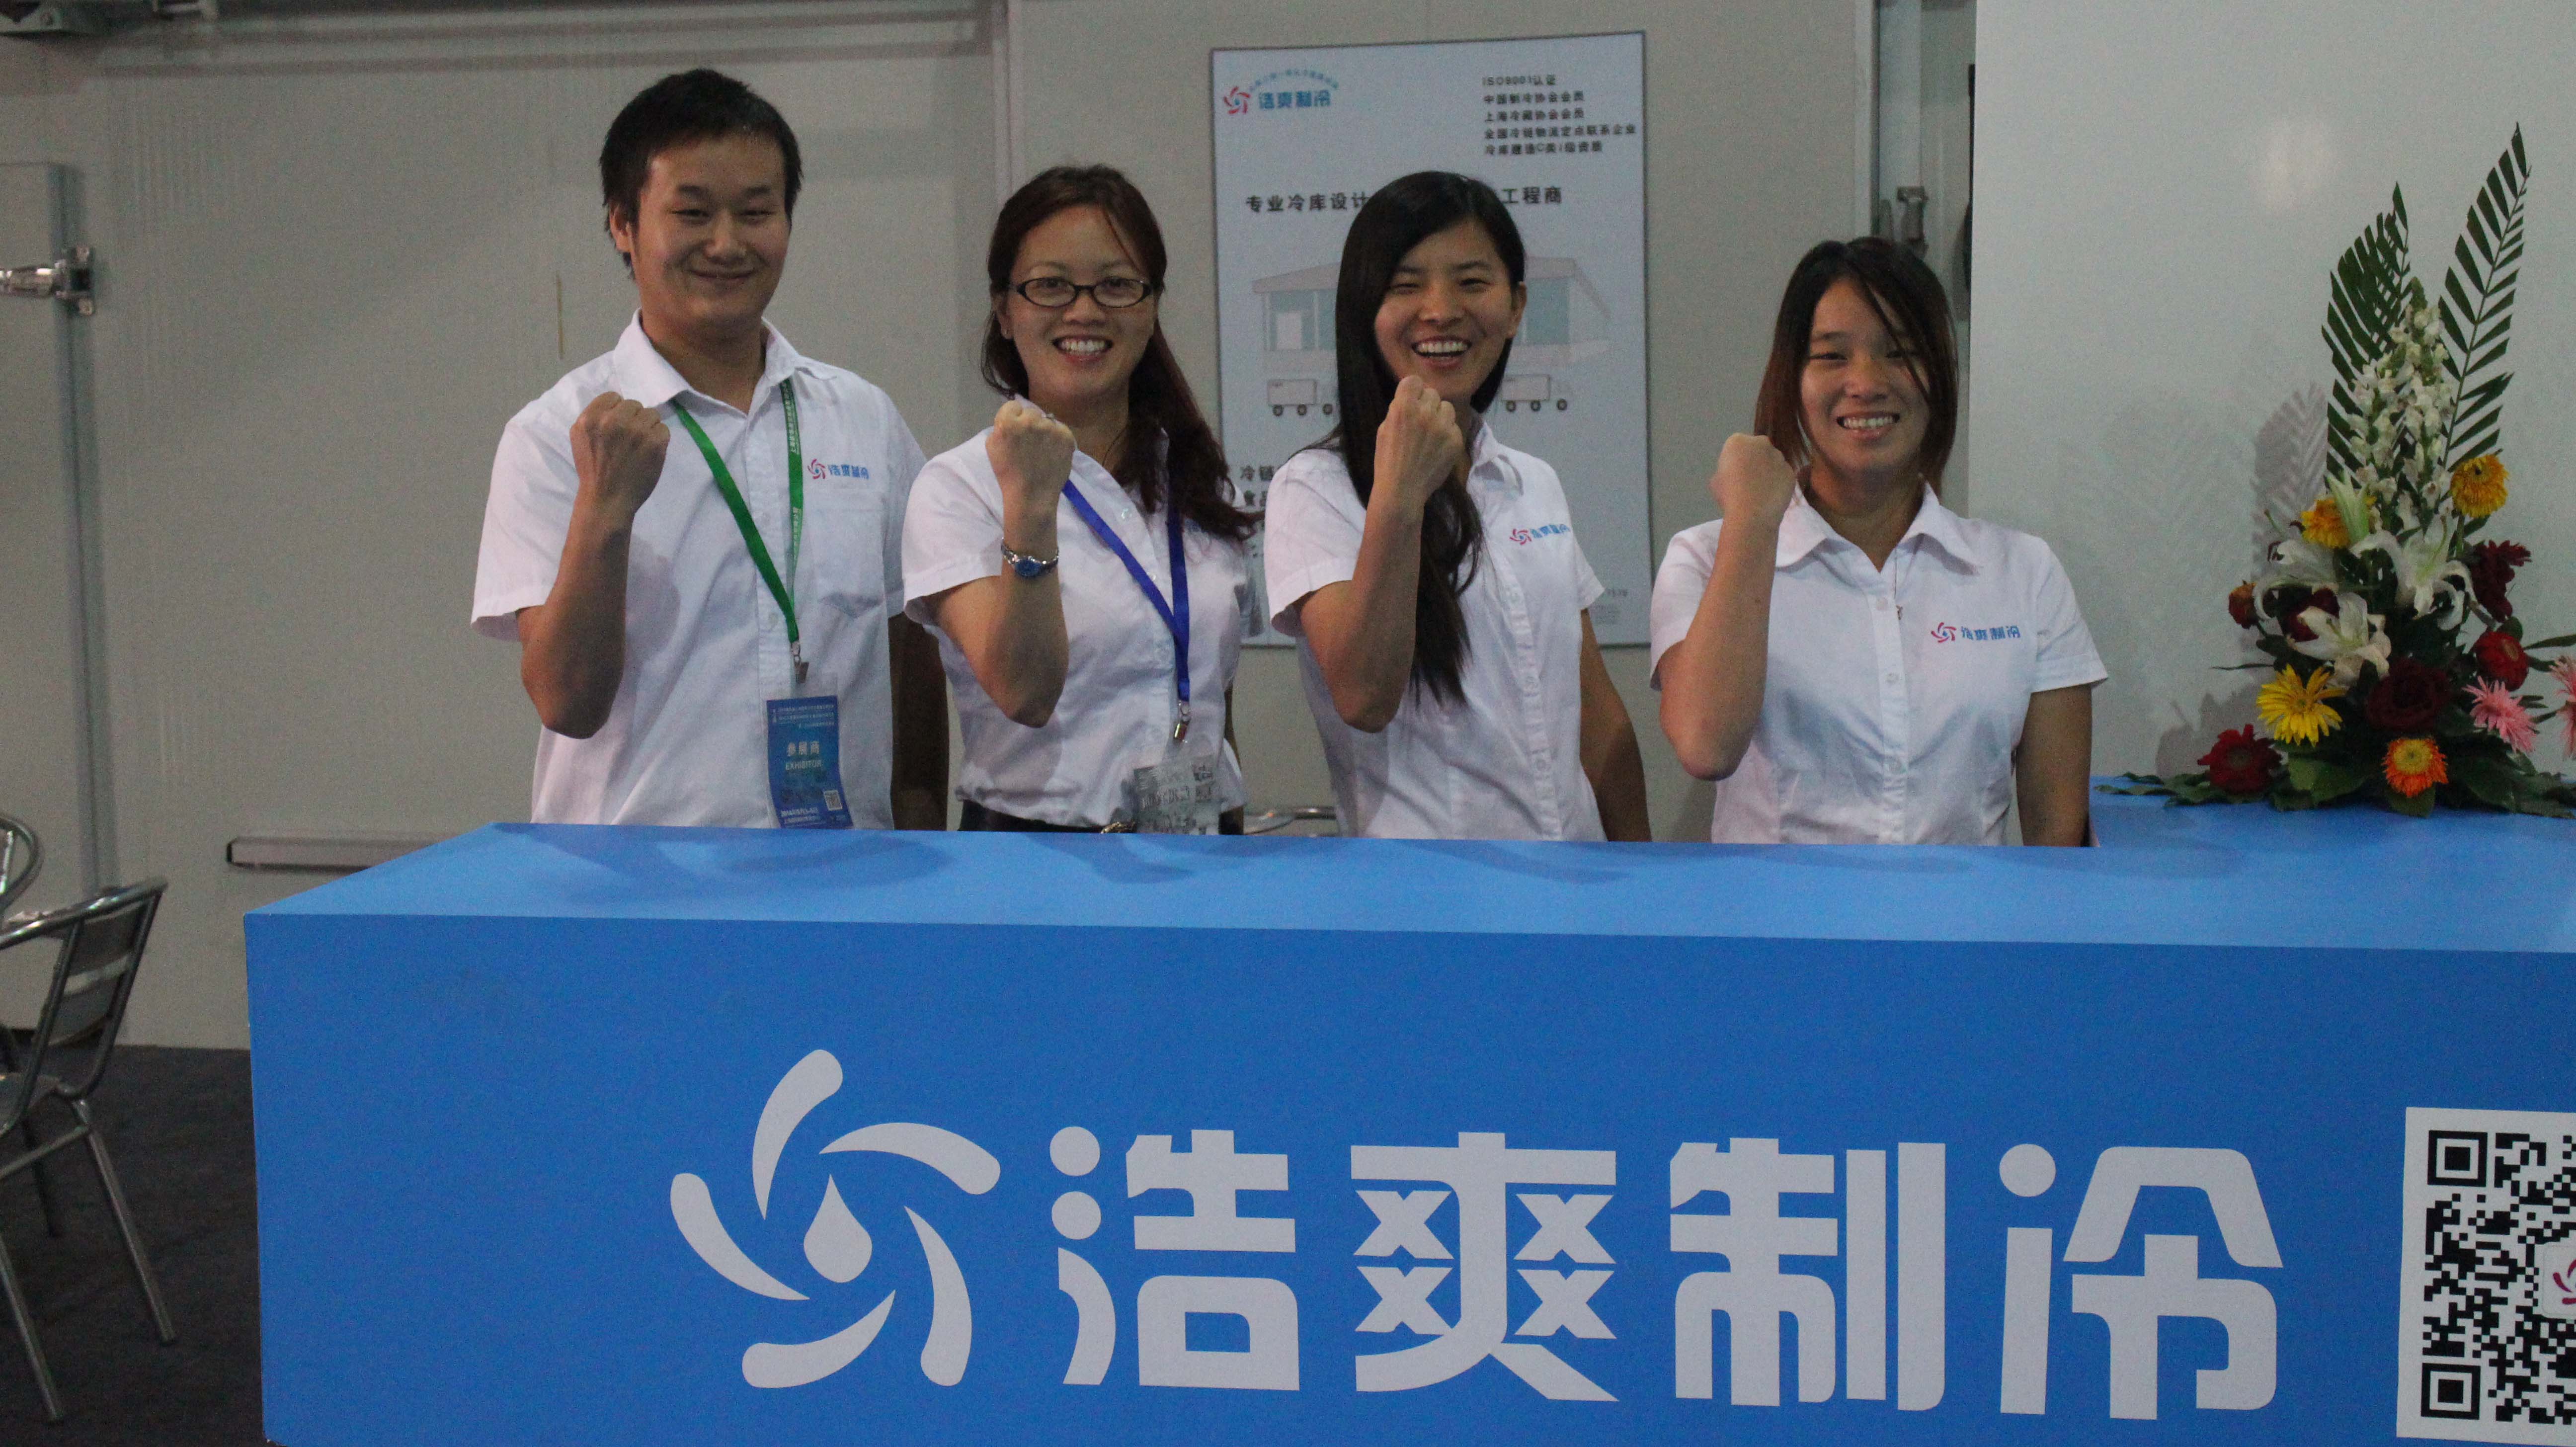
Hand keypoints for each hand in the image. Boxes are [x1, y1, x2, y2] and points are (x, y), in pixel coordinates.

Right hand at [571, 392, 669, 520]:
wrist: (607, 500)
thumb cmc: (594, 470)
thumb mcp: (581, 438)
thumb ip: (595, 418)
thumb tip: (618, 402)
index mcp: (590, 419)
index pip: (613, 397)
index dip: (617, 411)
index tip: (617, 427)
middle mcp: (612, 421)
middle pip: (634, 404)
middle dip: (633, 419)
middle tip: (630, 439)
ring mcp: (635, 431)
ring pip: (651, 414)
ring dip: (648, 428)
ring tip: (640, 446)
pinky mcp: (654, 443)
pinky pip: (663, 429)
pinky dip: (659, 439)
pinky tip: (649, 452)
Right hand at [986, 398, 1077, 516]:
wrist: (1032, 495)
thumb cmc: (1008, 473)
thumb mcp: (992, 446)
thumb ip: (1001, 427)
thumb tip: (1013, 418)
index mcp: (1008, 422)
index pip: (1012, 405)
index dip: (1013, 418)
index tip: (1015, 432)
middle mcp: (1030, 420)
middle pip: (1031, 412)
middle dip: (1029, 423)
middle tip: (1030, 442)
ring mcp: (1051, 428)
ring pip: (1047, 420)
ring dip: (1044, 431)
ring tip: (1042, 450)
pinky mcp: (1067, 436)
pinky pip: (1061, 429)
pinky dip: (1058, 439)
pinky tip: (1053, 452)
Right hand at [1372, 374, 1464, 514]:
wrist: (1403, 490)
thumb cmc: (1387, 460)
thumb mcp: (1384, 429)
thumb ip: (1399, 410)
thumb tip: (1412, 398)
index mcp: (1404, 407)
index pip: (1414, 380)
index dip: (1412, 390)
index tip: (1411, 400)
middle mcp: (1426, 412)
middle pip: (1432, 393)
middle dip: (1426, 403)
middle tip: (1420, 420)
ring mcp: (1443, 427)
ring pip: (1447, 408)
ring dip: (1439, 416)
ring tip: (1431, 433)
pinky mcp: (1456, 440)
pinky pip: (1454, 427)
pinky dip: (1447, 434)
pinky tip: (1437, 448)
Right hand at [1709, 433, 1795, 528]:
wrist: (1752, 514)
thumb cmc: (1728, 496)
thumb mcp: (1716, 480)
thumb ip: (1727, 470)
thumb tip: (1735, 474)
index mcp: (1738, 441)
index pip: (1737, 446)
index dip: (1735, 460)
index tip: (1734, 473)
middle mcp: (1761, 443)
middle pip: (1758, 449)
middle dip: (1755, 460)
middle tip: (1749, 480)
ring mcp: (1779, 457)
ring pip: (1773, 461)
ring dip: (1769, 471)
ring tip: (1762, 491)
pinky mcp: (1791, 472)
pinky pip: (1783, 475)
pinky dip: (1779, 483)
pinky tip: (1771, 497)